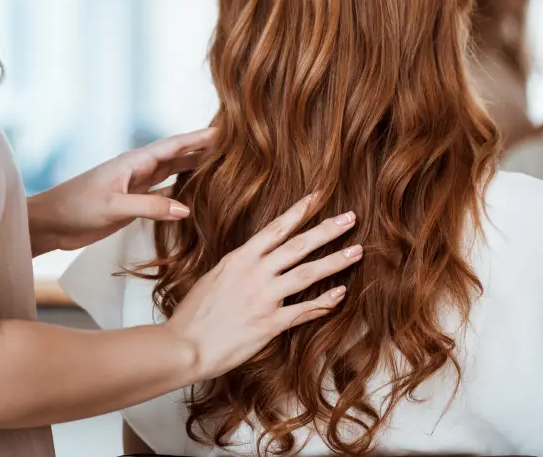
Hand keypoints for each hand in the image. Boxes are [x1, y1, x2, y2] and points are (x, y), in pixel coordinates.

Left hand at [28, 128, 216, 252]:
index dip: (198, 138)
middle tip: (232, 145)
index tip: (224, 130)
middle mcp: (138, 169)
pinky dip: (180, 190)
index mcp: (134, 161)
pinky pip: (163, 191)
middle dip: (203, 149)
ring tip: (220, 164)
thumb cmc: (76, 207)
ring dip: (194, 168)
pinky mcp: (132, 201)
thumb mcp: (114, 206)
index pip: (173, 145)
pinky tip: (193, 193)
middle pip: (177, 155)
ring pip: (172, 172)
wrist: (51, 222)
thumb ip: (149, 206)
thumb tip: (187, 209)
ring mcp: (136, 184)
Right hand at [165, 195, 361, 381]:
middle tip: (350, 217)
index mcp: (239, 258)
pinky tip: (342, 293)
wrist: (185, 344)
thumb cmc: (194, 313)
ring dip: (335, 261)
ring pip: (307, 273)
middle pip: (298, 245)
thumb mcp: (215, 277)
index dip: (298, 212)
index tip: (316, 198)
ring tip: (357, 251)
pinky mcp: (270, 324)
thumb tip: (254, 256)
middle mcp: (254, 273)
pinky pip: (304, 310)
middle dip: (327, 230)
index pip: (275, 229)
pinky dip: (325, 302)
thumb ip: (238, 265)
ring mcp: (264, 297)